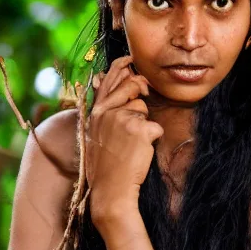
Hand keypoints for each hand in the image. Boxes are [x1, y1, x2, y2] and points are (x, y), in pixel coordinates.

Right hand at [85, 55, 163, 223]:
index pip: (108, 81)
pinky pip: (155, 127)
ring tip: (131, 144)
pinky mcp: (140, 130)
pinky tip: (140, 153)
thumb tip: (99, 81)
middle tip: (143, 97)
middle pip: (131, 86)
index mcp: (96, 113)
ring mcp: (123, 120)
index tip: (129, 59)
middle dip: (140, 91)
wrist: (111, 190)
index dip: (120, 67)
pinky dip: (152, 140)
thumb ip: (102, 110)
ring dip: (143, 124)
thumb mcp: (95, 134)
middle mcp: (107, 112)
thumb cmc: (104, 165)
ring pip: (144, 109)